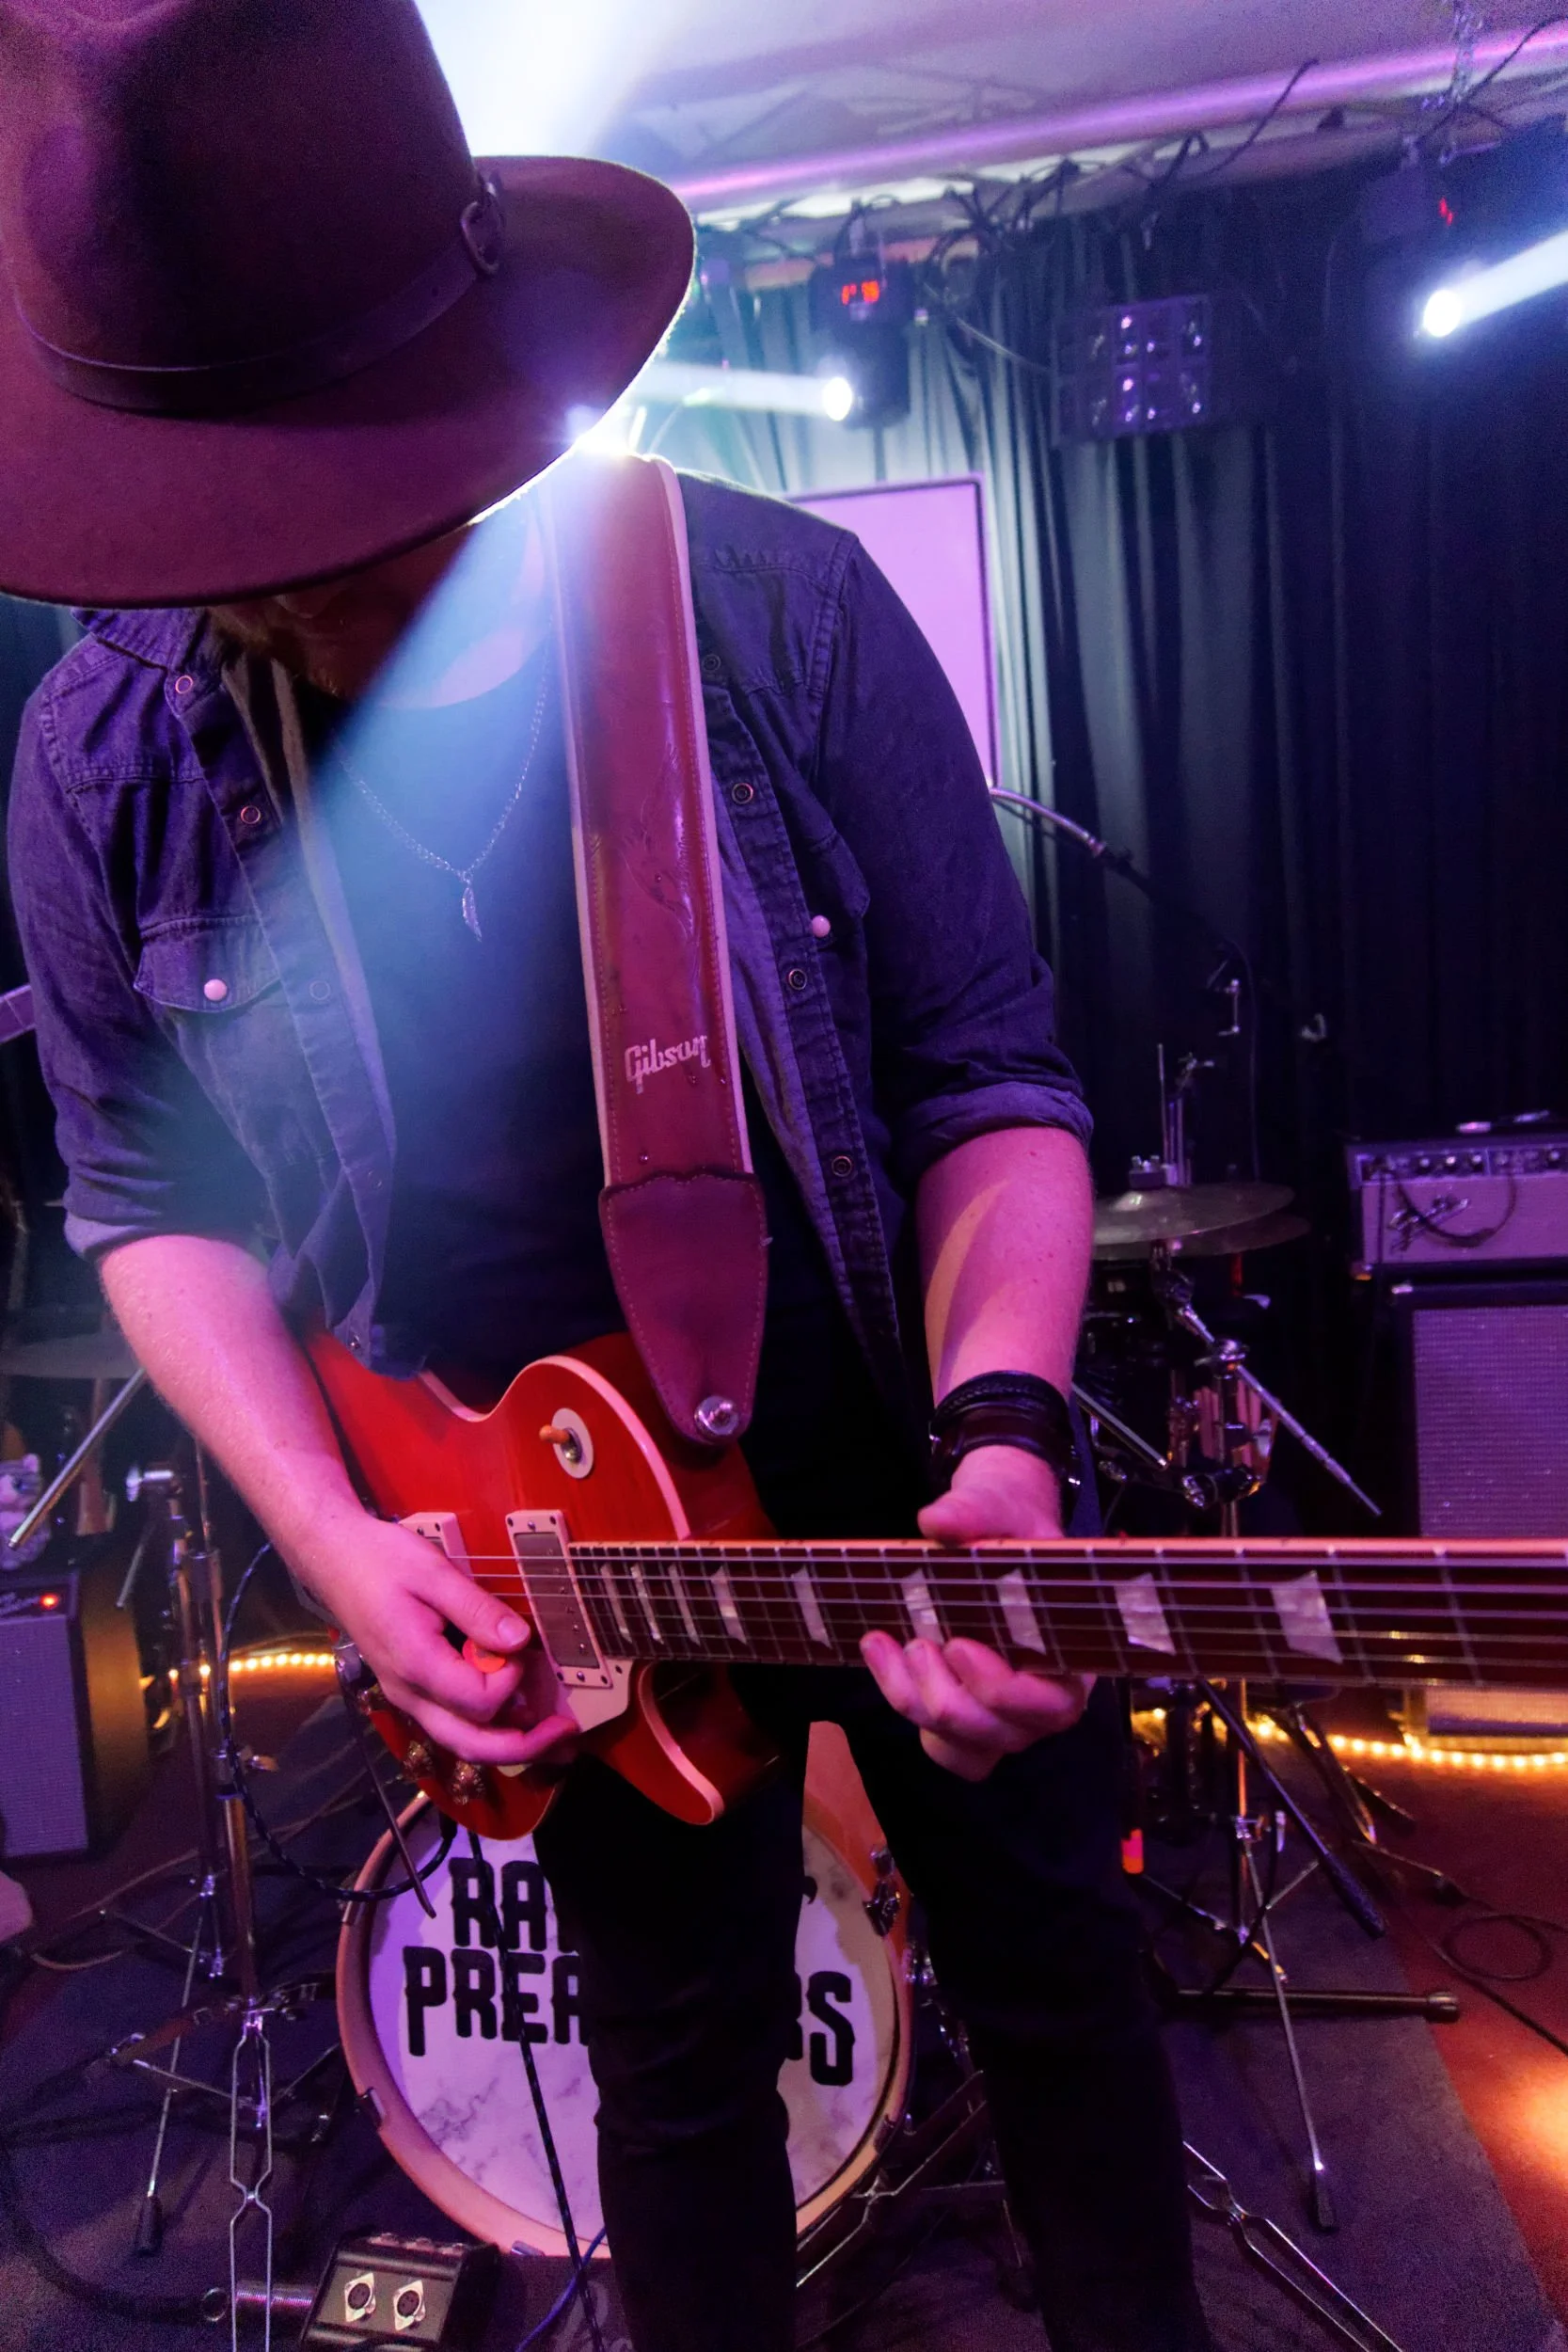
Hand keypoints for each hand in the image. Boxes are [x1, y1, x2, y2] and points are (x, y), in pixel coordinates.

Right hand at [293, 1508, 579, 1770]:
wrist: (334, 1560)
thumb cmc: (382, 1560)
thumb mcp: (433, 1572)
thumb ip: (477, 1609)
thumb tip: (521, 1642)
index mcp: (416, 1666)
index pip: (480, 1702)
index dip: (512, 1679)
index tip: (522, 1644)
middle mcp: (410, 1694)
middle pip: (472, 1745)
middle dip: (525, 1746)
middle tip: (568, 1734)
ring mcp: (408, 1697)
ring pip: (461, 1743)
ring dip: (510, 1745)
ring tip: (553, 1735)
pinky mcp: (412, 1690)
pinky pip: (453, 1724)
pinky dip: (489, 1728)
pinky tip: (516, 1713)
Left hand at [860, 1444, 1091, 1780]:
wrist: (993, 1521)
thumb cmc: (1009, 1518)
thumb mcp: (998, 1501)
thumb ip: (974, 1510)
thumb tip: (937, 1521)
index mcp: (1072, 1653)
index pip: (1054, 1707)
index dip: (1002, 1690)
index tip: (959, 1644)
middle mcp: (1043, 1696)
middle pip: (1000, 1734)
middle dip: (947, 1697)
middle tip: (918, 1642)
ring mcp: (1004, 1713)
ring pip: (964, 1747)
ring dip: (915, 1702)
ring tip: (884, 1643)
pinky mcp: (967, 1712)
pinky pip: (941, 1745)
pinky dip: (906, 1704)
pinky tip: (881, 1654)